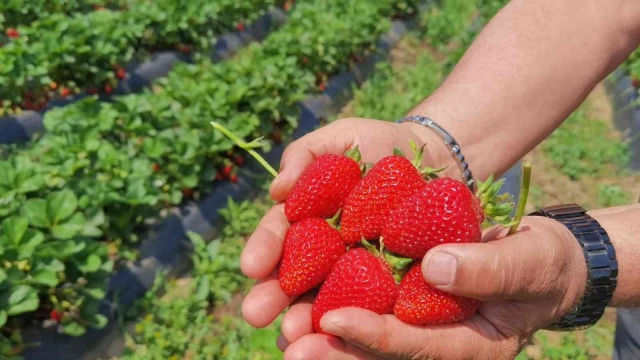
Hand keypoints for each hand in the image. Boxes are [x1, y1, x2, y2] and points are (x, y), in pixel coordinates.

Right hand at [239, 118, 450, 333]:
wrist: (432, 157)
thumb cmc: (378, 145)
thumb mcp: (340, 137)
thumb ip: (305, 155)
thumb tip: (277, 189)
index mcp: (306, 219)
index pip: (279, 235)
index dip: (264, 249)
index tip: (250, 267)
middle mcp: (324, 251)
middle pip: (294, 276)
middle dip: (273, 295)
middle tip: (256, 313)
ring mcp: (356, 270)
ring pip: (326, 299)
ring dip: (306, 318)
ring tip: (294, 335)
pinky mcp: (391, 284)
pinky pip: (372, 306)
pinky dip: (354, 326)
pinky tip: (340, 341)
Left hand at [279, 216, 587, 359]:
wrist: (540, 256)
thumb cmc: (544, 261)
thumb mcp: (530, 261)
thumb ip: (490, 269)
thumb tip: (436, 267)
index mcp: (471, 347)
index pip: (418, 347)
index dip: (377, 336)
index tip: (335, 320)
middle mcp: (439, 342)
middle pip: (382, 353)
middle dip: (336, 351)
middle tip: (291, 345)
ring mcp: (423, 325)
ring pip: (369, 334)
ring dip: (326, 333)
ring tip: (283, 327)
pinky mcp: (409, 302)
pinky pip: (372, 305)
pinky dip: (340, 301)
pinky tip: (301, 296)